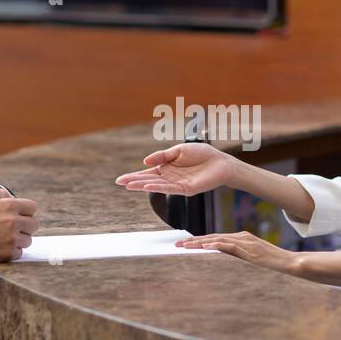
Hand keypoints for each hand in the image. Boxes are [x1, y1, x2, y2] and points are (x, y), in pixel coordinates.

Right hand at [0, 196, 38, 263]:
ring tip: (5, 240)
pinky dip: (11, 252)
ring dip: (19, 241)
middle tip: (18, 230)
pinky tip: (0, 248)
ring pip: (27, 240)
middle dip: (26, 228)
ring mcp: (11, 238)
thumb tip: (17, 205)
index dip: (28, 212)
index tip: (24, 216)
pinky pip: (19, 253)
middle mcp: (13, 221)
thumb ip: (4, 203)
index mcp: (8, 205)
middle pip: (33, 225)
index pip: (32, 207)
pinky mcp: (8, 253)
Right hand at [114, 143, 236, 195]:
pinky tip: (147, 186)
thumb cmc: (202, 154)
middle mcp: (170, 178)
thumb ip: (163, 155)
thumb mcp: (179, 150)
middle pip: (148, 180)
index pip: (147, 173)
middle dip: (134, 181)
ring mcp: (177, 184)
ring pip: (157, 185)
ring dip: (142, 185)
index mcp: (167, 168)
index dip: (134, 176)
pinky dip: (158, 187)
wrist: (220, 161)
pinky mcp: (186, 189)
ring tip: (130, 185)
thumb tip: (145, 161)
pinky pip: (169, 188)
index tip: (120, 179)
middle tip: (120, 183)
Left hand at [175, 231, 299, 275]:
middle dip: (194, 241)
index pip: (216, 238)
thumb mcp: (251, 259)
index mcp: (241, 238)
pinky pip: (230, 247)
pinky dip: (216, 246)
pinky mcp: (249, 250)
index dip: (199, 241)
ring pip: (217, 240)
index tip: (184, 244)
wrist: (290, 262)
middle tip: (177, 245)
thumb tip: (222, 257)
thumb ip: (237, 255)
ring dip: (200, 243)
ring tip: (185, 246)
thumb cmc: (272, 262)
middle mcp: (241, 237)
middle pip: (213, 237)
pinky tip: (205, 247)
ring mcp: (246, 242)